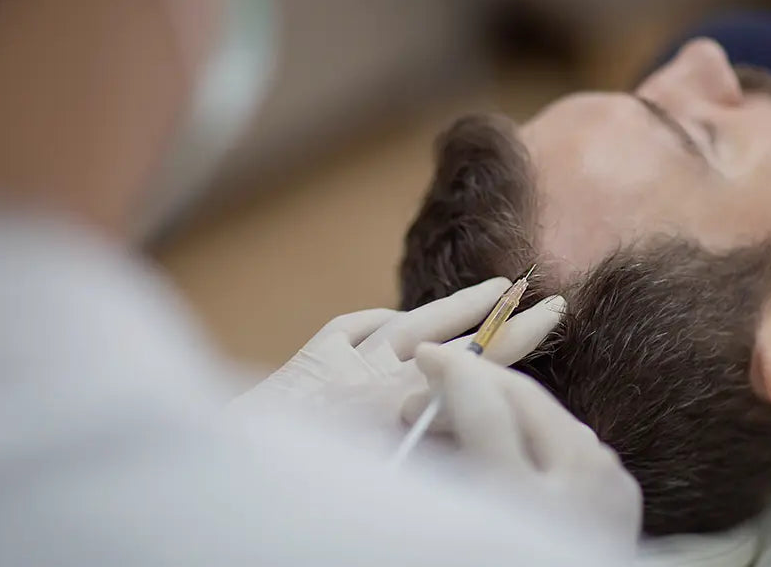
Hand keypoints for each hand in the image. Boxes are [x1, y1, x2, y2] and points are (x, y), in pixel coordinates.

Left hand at [228, 278, 565, 438]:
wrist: (220, 462)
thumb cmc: (296, 480)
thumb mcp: (373, 470)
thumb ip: (422, 438)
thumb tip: (463, 415)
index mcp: (389, 402)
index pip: (468, 362)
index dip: (514, 336)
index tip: (551, 311)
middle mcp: (368, 372)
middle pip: (443, 333)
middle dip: (490, 312)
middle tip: (530, 291)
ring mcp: (337, 361)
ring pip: (405, 323)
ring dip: (448, 308)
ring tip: (488, 289)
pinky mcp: (308, 361)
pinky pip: (350, 328)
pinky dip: (377, 319)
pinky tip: (393, 319)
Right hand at [402, 344, 642, 550]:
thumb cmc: (490, 560)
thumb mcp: (457, 519)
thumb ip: (438, 468)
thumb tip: (417, 413)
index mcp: (521, 500)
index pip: (482, 404)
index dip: (449, 371)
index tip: (423, 358)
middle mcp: (577, 486)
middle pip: (523, 398)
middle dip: (473, 380)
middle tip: (427, 389)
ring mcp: (610, 486)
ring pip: (549, 415)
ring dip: (501, 406)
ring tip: (455, 423)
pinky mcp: (623, 493)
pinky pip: (571, 441)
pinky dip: (534, 433)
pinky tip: (502, 443)